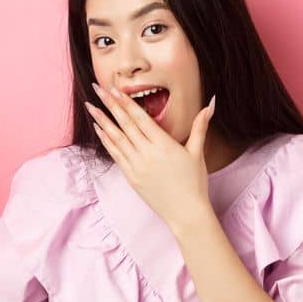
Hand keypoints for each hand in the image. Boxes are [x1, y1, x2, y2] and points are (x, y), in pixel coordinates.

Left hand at [85, 82, 216, 231]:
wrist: (186, 212)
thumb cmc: (194, 183)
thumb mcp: (198, 152)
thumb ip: (201, 126)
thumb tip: (211, 104)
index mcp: (164, 145)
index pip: (141, 118)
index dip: (127, 103)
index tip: (115, 89)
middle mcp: (148, 154)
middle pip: (126, 125)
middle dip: (110, 105)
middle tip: (98, 89)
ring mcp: (137, 166)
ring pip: (116, 138)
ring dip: (102, 121)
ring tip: (90, 106)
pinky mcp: (131, 177)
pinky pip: (115, 154)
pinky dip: (106, 140)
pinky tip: (98, 129)